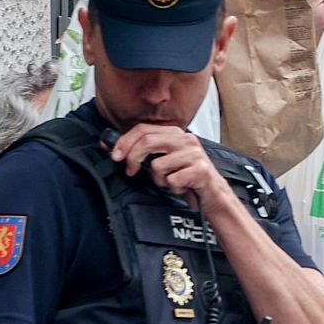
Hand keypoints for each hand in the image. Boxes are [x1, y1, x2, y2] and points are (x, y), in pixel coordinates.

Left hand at [108, 123, 231, 212]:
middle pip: (148, 141)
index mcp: (176, 134)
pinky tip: (182, 187)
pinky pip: (172, 181)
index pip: (143, 129)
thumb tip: (111, 146)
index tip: (115, 155)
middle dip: (133, 158)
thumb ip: (144, 151)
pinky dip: (173, 188)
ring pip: (158, 165)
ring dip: (159, 180)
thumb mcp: (165, 159)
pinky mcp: (200, 170)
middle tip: (130, 171)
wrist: (213, 194)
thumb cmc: (187, 177)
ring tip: (170, 182)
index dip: (124, 141)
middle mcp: (186, 140)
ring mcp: (194, 154)